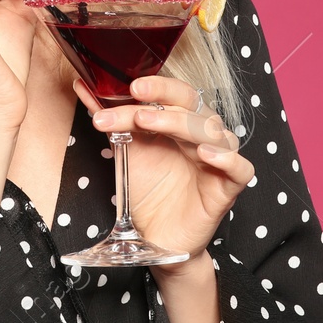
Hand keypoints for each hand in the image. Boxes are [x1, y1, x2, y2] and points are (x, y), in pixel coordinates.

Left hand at [77, 75, 253, 265]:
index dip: (153, 88)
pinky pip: (240, 168)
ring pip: (211, 130)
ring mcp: (218, 158)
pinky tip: (203, 154)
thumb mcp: (125, 149)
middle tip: (134, 98)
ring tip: (146, 121)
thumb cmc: (147, 189)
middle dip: (162, 97)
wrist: (155, 236)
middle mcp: (202, 134)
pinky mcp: (229, 187)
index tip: (126, 86)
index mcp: (181, 120)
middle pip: (191, 105)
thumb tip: (82, 85)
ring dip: (179, 122)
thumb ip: (109, 117)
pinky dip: (226, 158)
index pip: (172, 94)